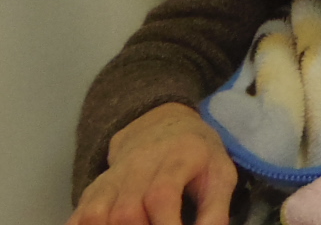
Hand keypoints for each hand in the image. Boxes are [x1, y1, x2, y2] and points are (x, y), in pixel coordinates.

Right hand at [68, 102, 237, 224]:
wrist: (164, 127)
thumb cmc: (198, 157)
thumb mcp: (220, 175)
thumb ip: (216, 211)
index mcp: (177, 158)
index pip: (162, 194)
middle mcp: (139, 166)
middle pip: (127, 211)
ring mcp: (112, 178)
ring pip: (98, 214)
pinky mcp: (94, 190)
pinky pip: (79, 215)